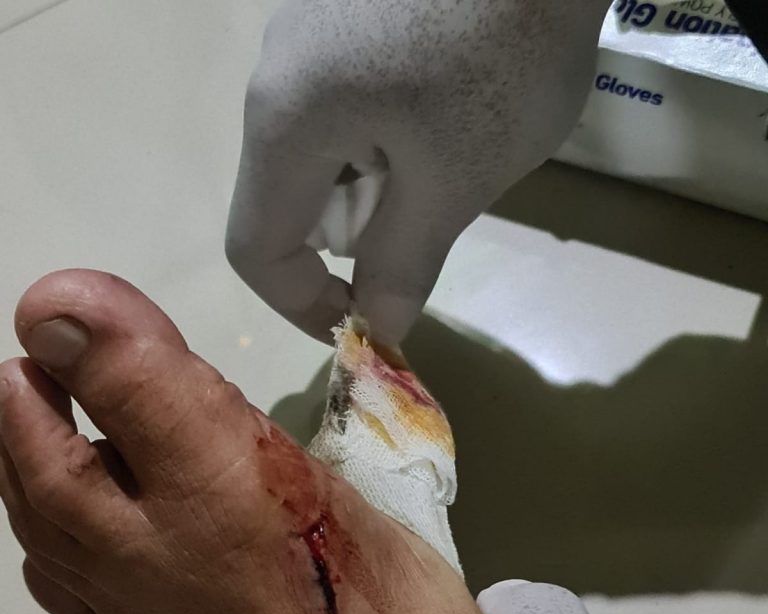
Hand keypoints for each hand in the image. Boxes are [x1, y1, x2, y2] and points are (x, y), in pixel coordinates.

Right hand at [225, 0, 606, 346]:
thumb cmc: (502, 58)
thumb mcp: (453, 181)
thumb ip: (401, 264)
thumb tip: (377, 326)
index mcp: (284, 121)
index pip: (255, 249)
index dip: (303, 307)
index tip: (366, 324)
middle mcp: (273, 71)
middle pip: (285, 197)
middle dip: (351, 240)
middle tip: (426, 229)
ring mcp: (305, 26)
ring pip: (314, 148)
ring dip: (371, 185)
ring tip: (449, 158)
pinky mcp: (343, 5)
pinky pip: (340, 98)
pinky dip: (379, 134)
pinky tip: (445, 105)